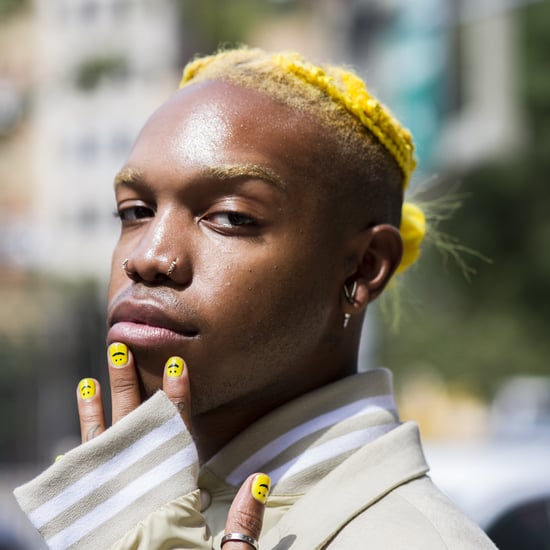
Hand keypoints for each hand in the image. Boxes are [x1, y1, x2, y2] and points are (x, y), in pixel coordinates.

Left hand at [76, 343, 268, 548]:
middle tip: (120, 349)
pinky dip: (79, 450)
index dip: (176, 401)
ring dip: (97, 411)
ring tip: (91, 377)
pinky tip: (76, 428)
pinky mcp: (94, 524)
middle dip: (128, 387)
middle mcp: (137, 499)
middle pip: (132, 433)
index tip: (177, 366)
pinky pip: (83, 481)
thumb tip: (259, 479)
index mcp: (172, 503)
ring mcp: (112, 509)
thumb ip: (242, 526)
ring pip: (102, 449)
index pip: (176, 441)